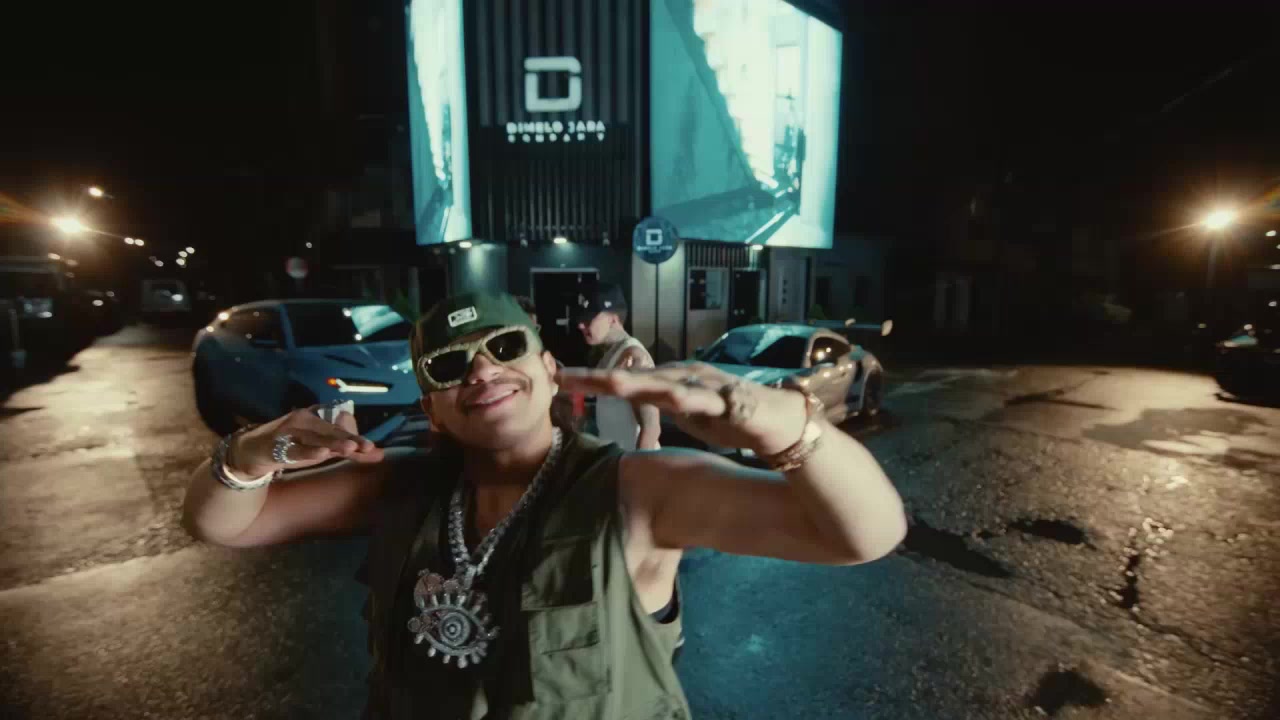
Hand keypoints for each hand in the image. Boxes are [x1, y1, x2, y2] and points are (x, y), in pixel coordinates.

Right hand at [228, 406, 384, 476]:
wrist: (251, 452)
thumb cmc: (290, 448)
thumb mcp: (321, 450)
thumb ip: (347, 451)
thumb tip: (378, 453)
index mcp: (316, 421)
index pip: (340, 431)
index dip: (357, 440)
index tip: (373, 449)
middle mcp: (304, 422)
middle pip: (331, 432)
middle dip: (350, 439)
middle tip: (367, 447)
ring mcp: (289, 431)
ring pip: (315, 438)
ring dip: (333, 443)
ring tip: (350, 447)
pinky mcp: (276, 444)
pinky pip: (295, 449)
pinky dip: (309, 451)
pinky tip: (322, 454)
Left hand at [556, 363, 808, 454]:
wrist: (780, 421)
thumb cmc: (733, 418)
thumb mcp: (689, 416)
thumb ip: (663, 409)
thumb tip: (638, 410)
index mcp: (671, 381)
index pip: (624, 381)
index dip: (591, 381)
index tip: (558, 380)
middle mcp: (685, 377)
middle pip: (635, 377)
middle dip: (599, 377)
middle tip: (563, 376)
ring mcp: (706, 386)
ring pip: (665, 384)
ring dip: (636, 382)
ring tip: (606, 383)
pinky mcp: (729, 400)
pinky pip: (705, 400)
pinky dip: (686, 397)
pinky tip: (668, 396)